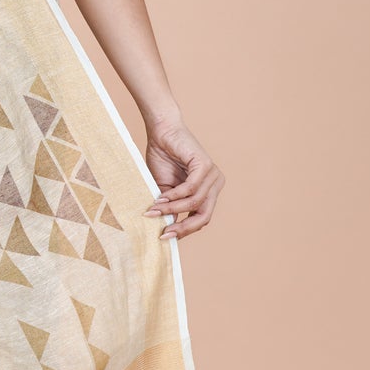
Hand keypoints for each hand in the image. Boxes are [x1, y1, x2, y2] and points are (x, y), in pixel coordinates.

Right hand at [142, 119, 223, 240]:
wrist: (161, 132)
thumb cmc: (163, 158)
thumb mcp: (166, 190)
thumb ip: (171, 208)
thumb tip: (167, 231)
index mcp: (209, 191)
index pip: (202, 218)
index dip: (184, 230)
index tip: (164, 237)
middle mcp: (215, 184)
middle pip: (204, 216)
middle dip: (183, 227)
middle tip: (163, 233)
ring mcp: (213, 175)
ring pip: (194, 203)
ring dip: (171, 209)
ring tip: (153, 211)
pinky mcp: (206, 165)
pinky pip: (190, 188)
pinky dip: (173, 196)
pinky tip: (159, 199)